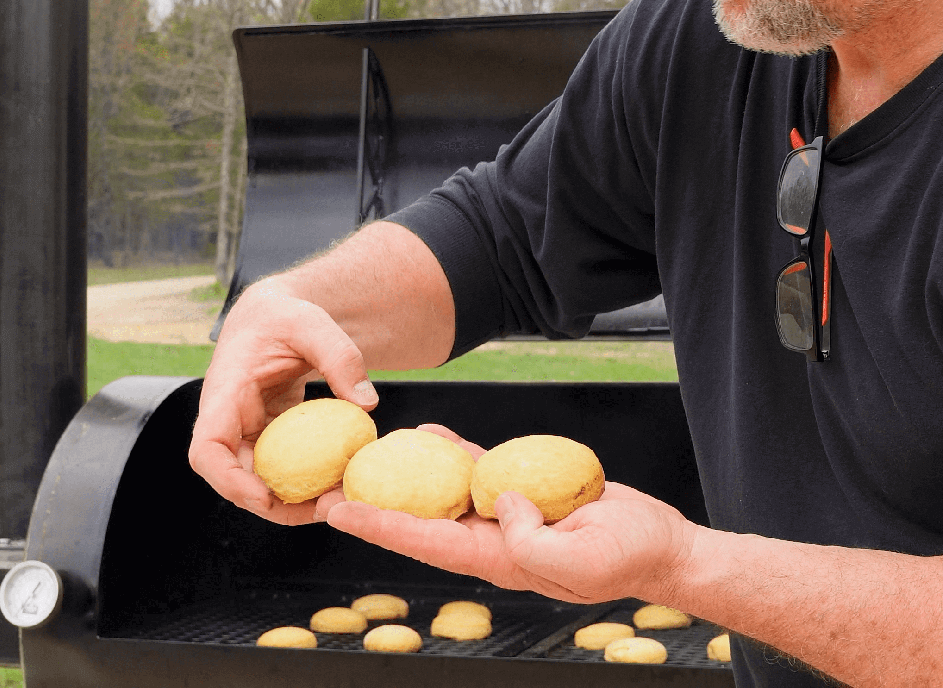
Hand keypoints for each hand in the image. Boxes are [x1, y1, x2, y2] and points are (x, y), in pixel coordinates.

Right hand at [188, 282, 378, 525]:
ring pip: (260, 481)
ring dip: (295, 499)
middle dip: (276, 504)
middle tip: (328, 507)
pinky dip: (307, 481)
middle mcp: (228, 421)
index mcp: (225, 393)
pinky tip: (341, 481)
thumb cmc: (286, 315)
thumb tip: (367, 404)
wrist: (276, 315)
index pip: (207, 450)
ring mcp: (247, 433)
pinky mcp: (268, 438)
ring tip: (342, 499)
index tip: (266, 497)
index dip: (229, 482)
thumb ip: (340, 356)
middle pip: (235, 480)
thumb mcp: (312, 323)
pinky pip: (280, 470)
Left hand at [320, 425, 694, 603]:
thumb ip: (533, 542)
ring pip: (446, 492)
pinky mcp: (525, 490)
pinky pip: (479, 468)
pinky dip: (455, 451)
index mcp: (501, 561)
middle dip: (378, 506)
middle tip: (333, 489)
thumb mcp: (585, 561)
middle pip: (422, 521)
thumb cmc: (629, 555)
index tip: (340, 513)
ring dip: (410, 476)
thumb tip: (497, 502)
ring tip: (375, 455)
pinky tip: (434, 434)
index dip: (380, 527)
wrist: (661, 543)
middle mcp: (494, 539)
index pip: (426, 544)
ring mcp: (508, 515)